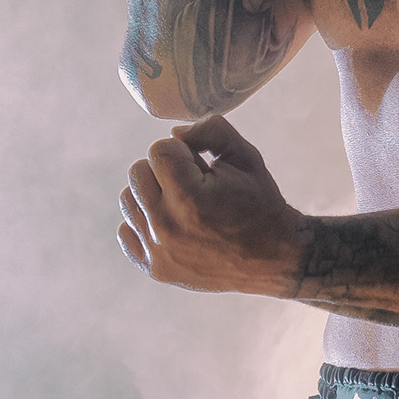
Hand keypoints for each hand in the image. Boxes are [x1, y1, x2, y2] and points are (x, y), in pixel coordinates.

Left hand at [118, 115, 305, 296]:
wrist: (273, 257)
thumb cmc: (260, 203)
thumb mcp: (246, 156)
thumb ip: (210, 130)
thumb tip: (174, 134)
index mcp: (189, 197)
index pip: (158, 150)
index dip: (183, 152)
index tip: (202, 168)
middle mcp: (167, 226)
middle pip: (137, 172)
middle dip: (164, 171)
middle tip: (193, 185)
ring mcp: (158, 251)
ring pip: (128, 200)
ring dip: (152, 195)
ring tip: (183, 204)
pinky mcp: (155, 268)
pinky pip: (126, 232)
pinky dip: (144, 223)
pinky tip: (172, 224)